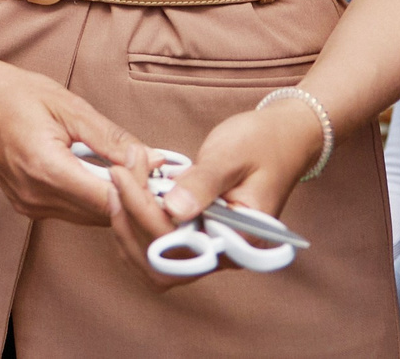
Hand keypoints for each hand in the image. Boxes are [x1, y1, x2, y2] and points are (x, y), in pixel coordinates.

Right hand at [0, 55, 143, 228]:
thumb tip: (152, 158)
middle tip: (148, 163)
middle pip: (104, 214)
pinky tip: (97, 171)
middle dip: (132, 192)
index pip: (110, 201)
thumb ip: (111, 137)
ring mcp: (28, 205)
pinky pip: (72, 211)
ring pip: (90, 217)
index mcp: (45, 169)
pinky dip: (91, 196)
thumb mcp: (67, 105)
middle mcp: (35, 196)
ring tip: (125, 164)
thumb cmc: (12, 92)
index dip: (139, 187)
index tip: (153, 163)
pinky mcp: (26, 205)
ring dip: (113, 196)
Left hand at [109, 99, 322, 288]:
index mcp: (240, 239)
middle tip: (117, 174)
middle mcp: (223, 252)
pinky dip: (135, 223)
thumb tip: (172, 210)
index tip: (124, 174)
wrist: (282, 138)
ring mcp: (208, 245)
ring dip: (128, 225)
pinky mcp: (196, 233)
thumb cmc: (262, 143)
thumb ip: (203, 183)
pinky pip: (158, 245)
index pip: (181, 244)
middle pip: (162, 263)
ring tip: (118, 180)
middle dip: (130, 220)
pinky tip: (127, 190)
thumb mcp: (231, 156)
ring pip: (155, 260)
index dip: (144, 212)